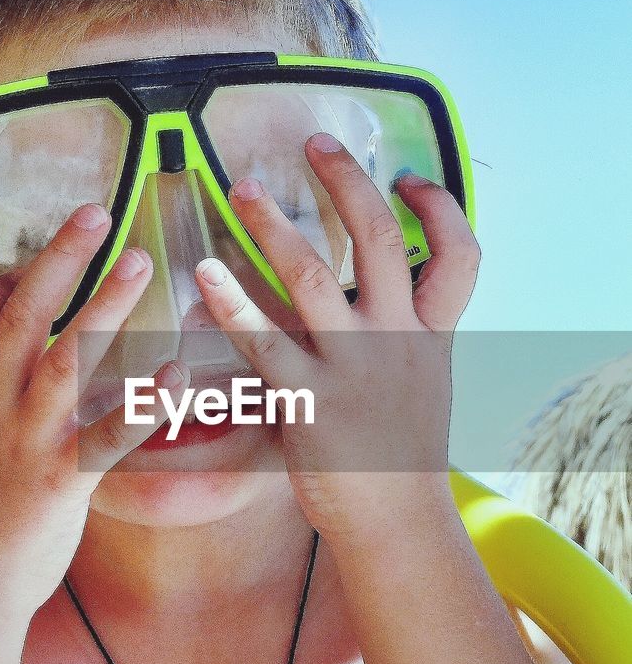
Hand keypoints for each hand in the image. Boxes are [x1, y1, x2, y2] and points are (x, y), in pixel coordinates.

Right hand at [0, 203, 188, 626]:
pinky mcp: (61, 480)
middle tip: (96, 212)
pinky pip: (106, 434)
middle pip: (19, 317)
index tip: (28, 264)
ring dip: (103, 306)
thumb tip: (2, 375)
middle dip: (58, 259)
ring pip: (63, 359)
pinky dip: (142, 403)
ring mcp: (24, 442)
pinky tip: (176, 377)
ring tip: (142, 263)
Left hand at [194, 134, 479, 545]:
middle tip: (315, 142)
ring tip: (241, 190)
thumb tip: (373, 290)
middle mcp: (397, 342)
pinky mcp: (309, 404)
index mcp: (430, 335)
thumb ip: (405, 331)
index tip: (407, 177)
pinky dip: (233, 304)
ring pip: (313, 279)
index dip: (437, 209)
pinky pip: (265, 344)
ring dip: (273, 228)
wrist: (396, 521)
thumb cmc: (400, 451)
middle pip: (380, 243)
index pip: (459, 255)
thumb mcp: (423, 383)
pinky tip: (206, 274)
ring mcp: (353, 371)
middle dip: (348, 184)